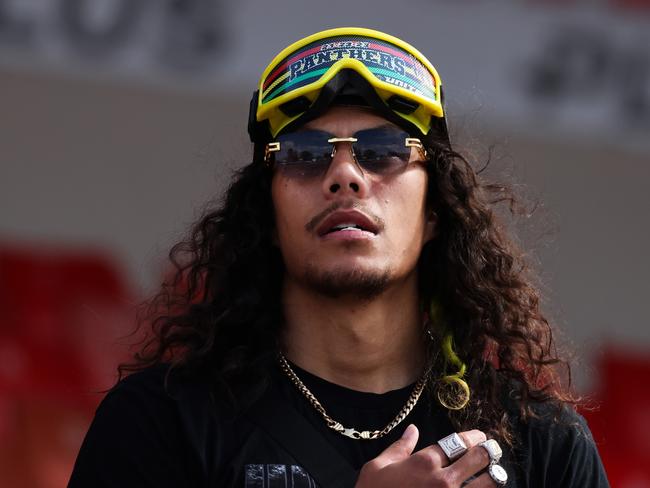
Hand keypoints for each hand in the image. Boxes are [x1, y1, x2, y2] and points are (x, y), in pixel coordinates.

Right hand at [355, 425, 497, 486]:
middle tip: (491, 449)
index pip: (459, 442)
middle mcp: (444, 479)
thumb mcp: (378, 467)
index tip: (480, 436)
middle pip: (479, 458)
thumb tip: (412, 430)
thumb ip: (400, 447)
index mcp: (425, 462)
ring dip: (493, 474)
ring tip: (494, 471)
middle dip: (488, 451)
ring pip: (489, 482)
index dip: (473, 437)